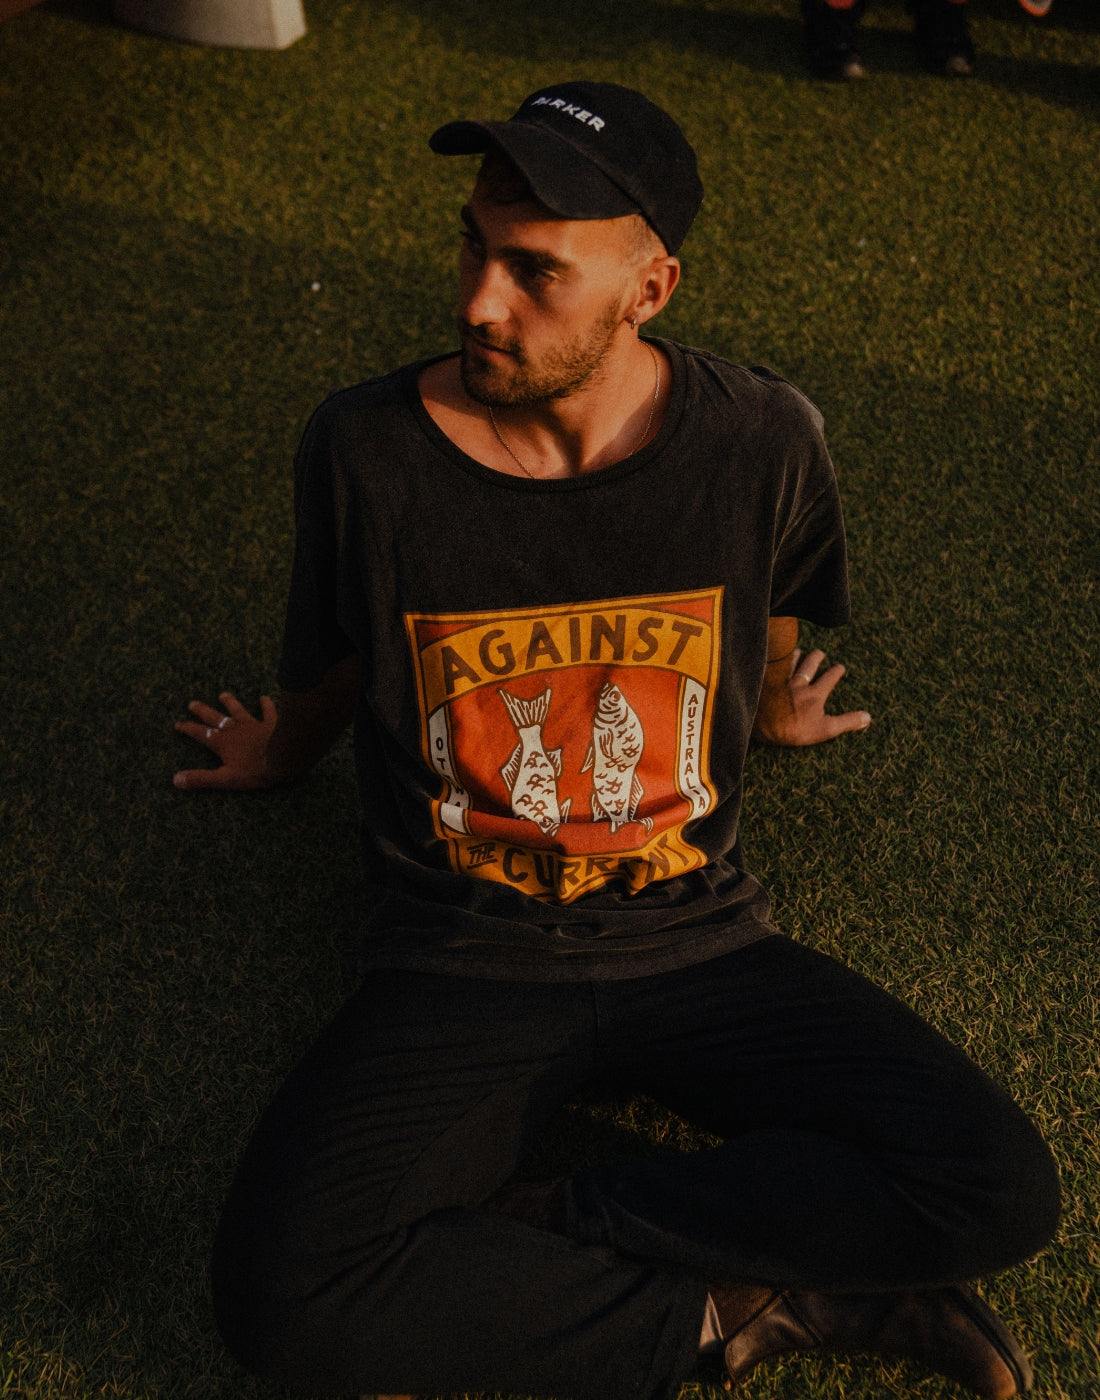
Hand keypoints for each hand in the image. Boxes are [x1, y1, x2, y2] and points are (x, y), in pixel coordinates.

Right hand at [173, 692, 278, 790]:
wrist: (282, 756)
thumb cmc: (254, 770)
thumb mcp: (225, 779)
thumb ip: (201, 778)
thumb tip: (175, 780)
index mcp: (222, 743)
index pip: (201, 734)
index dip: (188, 729)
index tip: (178, 723)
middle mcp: (235, 730)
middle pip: (215, 718)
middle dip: (203, 711)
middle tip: (192, 703)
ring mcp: (253, 724)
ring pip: (238, 711)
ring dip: (230, 703)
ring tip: (223, 694)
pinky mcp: (271, 723)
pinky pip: (268, 711)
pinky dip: (266, 705)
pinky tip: (264, 697)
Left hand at [752, 648, 870, 746]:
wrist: (763, 725)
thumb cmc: (795, 730)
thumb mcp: (825, 729)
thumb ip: (847, 722)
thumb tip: (868, 717)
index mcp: (814, 694)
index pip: (829, 678)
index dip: (836, 672)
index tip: (840, 667)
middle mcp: (798, 684)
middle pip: (809, 664)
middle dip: (816, 657)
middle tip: (820, 653)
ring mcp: (780, 682)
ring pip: (789, 663)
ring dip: (795, 656)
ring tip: (798, 652)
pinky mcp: (765, 682)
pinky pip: (770, 667)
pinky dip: (774, 662)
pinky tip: (773, 661)